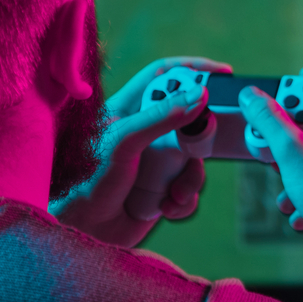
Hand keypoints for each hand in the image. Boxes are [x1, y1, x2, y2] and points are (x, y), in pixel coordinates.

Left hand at [52, 56, 230, 247]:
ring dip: (191, 178)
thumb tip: (200, 95)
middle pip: (188, 120)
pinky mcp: (160, 191)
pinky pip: (189, 189)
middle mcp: (144, 134)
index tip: (223, 72)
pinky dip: (184, 200)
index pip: (163, 75)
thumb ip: (161, 117)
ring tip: (175, 193)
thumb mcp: (123, 142)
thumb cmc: (87, 181)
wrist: (80, 232)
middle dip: (200, 138)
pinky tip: (167, 207)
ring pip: (193, 159)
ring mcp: (154, 164)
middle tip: (200, 148)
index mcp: (128, 111)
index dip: (191, 68)